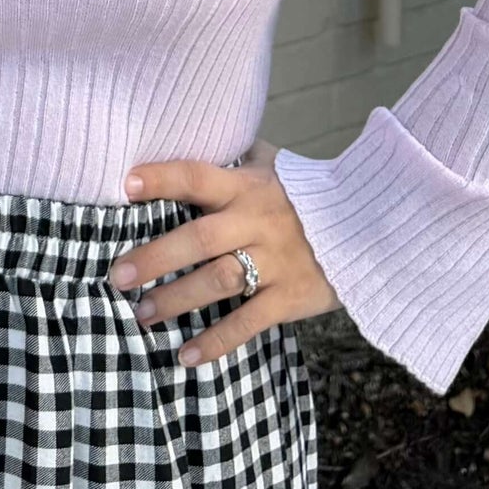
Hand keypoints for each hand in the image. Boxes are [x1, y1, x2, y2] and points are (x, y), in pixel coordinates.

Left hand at [108, 151, 340, 367]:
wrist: (370, 227)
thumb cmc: (307, 194)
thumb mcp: (274, 166)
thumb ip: (236, 156)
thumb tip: (192, 131)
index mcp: (247, 187)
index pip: (198, 177)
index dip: (163, 179)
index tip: (126, 185)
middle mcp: (257, 222)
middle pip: (200, 239)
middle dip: (156, 257)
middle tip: (118, 276)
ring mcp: (276, 261)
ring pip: (219, 280)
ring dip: (177, 299)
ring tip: (142, 314)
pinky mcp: (291, 297)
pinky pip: (249, 322)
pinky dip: (217, 341)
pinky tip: (187, 356)